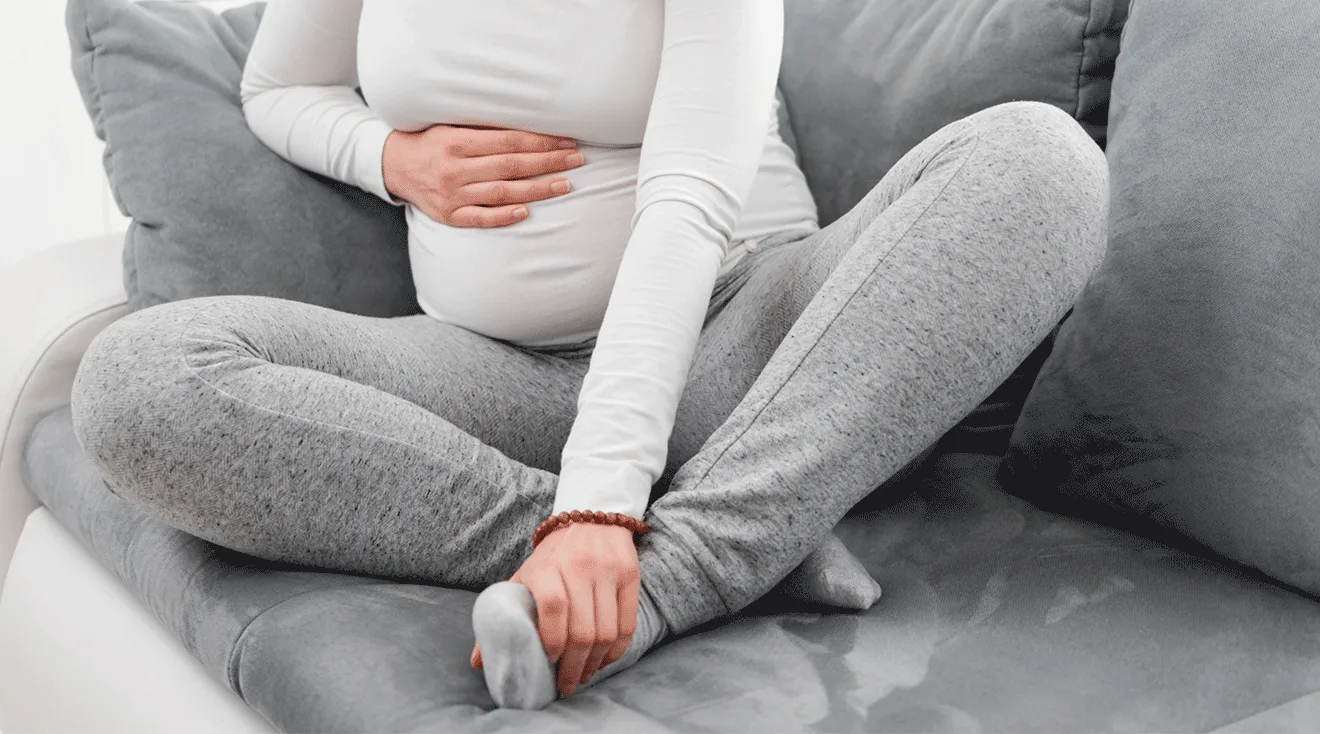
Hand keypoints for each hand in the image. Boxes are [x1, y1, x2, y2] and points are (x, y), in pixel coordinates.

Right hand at [382, 125, 584, 227]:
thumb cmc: (431, 142)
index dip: (542, 142)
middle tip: (576, 160)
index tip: (567, 141)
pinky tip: (526, 212)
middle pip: (512, 166)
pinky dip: (503, 216)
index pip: (510, 142)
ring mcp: (452, 195)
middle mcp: (455, 169)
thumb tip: (528, 124)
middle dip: (548, 163)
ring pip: (502, 193)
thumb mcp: (452, 126)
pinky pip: (480, 218)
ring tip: (564, 185)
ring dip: (537, 190)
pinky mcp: (449, 215)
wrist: (393, 165)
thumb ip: (485, 128)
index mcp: (458, 142)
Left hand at [471, 523, 639, 698]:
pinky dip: (615, 651)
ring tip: (584, 675)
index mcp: (546, 567)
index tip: (546, 663)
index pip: (553, 608)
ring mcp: (608, 571)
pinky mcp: (630, 576)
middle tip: (566, 686)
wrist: (590, 517)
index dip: (550, 642)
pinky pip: (627, 625)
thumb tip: (477, 662)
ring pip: (606, 632)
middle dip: (573, 667)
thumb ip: (504, 615)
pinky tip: (603, 660)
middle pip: (582, 630)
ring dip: (595, 663)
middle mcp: (580, 567)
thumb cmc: (551, 557)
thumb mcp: (524, 576)